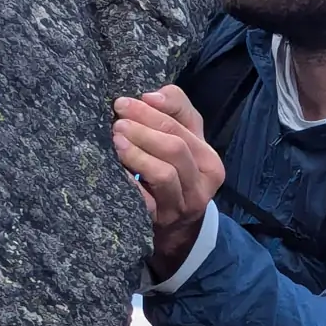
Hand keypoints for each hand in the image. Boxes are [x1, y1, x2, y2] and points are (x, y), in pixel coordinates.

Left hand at [111, 85, 224, 282]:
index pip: (185, 123)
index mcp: (209, 160)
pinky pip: (145, 200)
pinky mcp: (161, 221)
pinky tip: (117, 171)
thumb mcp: (184, 141)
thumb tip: (150, 96)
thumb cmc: (175, 173)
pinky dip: (130, 183)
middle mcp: (202, 183)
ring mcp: (182, 205)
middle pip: (175, 147)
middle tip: (118, 120)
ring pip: (164, 173)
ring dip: (137, 153)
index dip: (154, 110)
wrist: (176, 229)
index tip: (126, 103)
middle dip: (144, 128)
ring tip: (116, 140)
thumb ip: (174, 110)